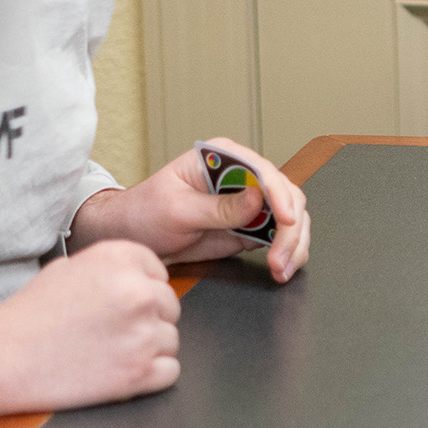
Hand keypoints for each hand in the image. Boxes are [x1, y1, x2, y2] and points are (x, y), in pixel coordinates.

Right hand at [0, 239, 180, 427]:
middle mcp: (138, 291)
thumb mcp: (68, 268)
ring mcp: (142, 334)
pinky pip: (170, 372)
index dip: (139, 290)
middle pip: (169, 307)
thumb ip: (112, 267)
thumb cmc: (27, 316)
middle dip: (145, 320)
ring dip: (146, 348)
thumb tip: (143, 278)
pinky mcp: (140, 373)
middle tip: (108, 332)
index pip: (159, 273)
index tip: (117, 304)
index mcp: (121, 258)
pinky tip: (117, 371)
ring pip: (170, 340)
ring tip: (106, 351)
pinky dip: (149, 376)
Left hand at [75, 140, 310, 281]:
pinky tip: (282, 268)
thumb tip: (258, 199)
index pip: (264, 171)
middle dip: (290, 229)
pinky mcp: (251, 226)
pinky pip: (281, 237)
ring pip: (291, 218)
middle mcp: (244, 176)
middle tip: (279, 259)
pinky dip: (288, 253)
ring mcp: (250, 202)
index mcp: (224, 158)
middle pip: (287, 196)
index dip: (280, 195)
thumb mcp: (177, 209)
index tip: (284, 220)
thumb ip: (219, 207)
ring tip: (281, 269)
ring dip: (294, 244)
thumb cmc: (145, 213)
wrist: (134, 238)